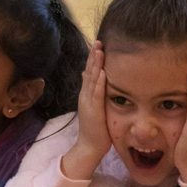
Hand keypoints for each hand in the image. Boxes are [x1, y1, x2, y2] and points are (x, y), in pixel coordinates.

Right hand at [62, 41, 110, 179]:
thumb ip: (90, 90)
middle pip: (89, 71)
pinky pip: (96, 94)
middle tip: (98, 41)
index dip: (93, 58)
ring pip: (91, 79)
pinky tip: (102, 72)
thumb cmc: (95, 127)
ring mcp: (88, 102)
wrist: (89, 145)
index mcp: (86, 93)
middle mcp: (85, 95)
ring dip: (95, 64)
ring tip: (99, 50)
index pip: (89, 71)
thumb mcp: (92, 105)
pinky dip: (99, 83)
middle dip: (94, 56)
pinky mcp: (93, 110)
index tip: (98, 44)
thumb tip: (86, 74)